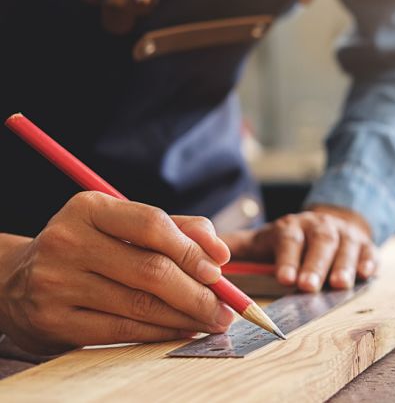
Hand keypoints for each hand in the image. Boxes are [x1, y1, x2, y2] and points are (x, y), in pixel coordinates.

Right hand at [0, 192, 234, 354]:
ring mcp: (57, 283)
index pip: (152, 224)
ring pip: (141, 304)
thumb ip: (175, 229)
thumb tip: (220, 252)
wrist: (17, 283)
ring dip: (186, 316)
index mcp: (88, 208)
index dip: (192, 249)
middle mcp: (68, 241)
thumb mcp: (121, 226)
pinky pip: (122, 330)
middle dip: (199, 292)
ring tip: (213, 320)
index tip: (220, 268)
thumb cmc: (90, 250)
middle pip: (151, 270)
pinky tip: (183, 330)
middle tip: (227, 306)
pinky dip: (161, 333)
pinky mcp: (55, 321)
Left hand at [222, 206, 377, 292]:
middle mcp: (319, 227)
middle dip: (314, 265)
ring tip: (339, 285)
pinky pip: (369, 252)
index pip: (289, 239)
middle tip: (307, 286)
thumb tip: (199, 253)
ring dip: (342, 266)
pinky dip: (368, 262)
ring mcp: (344, 236)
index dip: (287, 258)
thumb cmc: (290, 241)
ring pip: (345, 247)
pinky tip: (366, 273)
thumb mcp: (263, 240)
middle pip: (319, 243)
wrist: (329, 224)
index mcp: (291, 227)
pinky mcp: (365, 245)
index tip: (284, 278)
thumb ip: (236, 247)